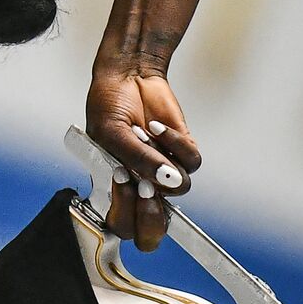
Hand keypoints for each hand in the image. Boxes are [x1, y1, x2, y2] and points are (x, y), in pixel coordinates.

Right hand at [86, 71, 200, 251]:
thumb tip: (168, 180)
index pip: (125, 227)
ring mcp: (164, 171)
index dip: (130, 217)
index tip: (127, 186)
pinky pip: (192, 162)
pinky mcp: (183, 152)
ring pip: (180, 190)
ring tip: (142, 135)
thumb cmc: (109, 106)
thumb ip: (136, 160)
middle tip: (146, 189)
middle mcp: (141, 186)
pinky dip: (176, 142)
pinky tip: (157, 127)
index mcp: (115, 190)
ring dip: (162, 162)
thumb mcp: (112, 133)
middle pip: (155, 228)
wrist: (128, 75)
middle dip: (154, 216)